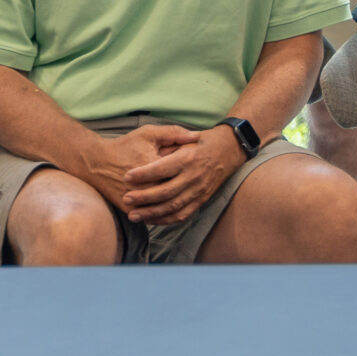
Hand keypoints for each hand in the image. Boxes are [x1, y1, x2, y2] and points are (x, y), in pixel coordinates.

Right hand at [72, 124, 195, 217]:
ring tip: (184, 194)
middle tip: (192, 181)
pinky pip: (150, 215)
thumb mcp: (149, 134)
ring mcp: (137, 201)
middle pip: (175, 191)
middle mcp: (147, 187)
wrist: (97, 162)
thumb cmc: (125, 146)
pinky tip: (170, 206)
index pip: (182, 172)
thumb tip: (197, 137)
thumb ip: (174, 133)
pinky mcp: (129, 210)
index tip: (195, 165)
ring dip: (176, 202)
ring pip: (164, 206)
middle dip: (185, 186)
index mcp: (155, 167)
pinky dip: (161, 213)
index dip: (190, 169)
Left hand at [121, 126, 243, 225]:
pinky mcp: (201, 200)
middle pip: (165, 191)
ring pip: (172, 207)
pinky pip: (182, 214)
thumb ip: (168, 142)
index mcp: (188, 158)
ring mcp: (198, 191)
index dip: (143, 174)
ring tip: (133, 215)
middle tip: (126, 198)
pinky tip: (150, 220)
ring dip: (151, 213)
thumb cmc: (203, 141)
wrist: (229, 150)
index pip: (162, 169)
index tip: (126, 176)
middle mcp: (194, 176)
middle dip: (143, 197)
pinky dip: (165, 220)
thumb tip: (147, 152)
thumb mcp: (186, 135)